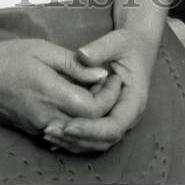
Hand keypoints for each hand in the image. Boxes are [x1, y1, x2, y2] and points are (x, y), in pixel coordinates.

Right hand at [0, 38, 121, 137]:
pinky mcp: (35, 131)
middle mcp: (48, 117)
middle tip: (109, 84)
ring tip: (98, 92)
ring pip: (79, 134)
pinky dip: (79, 123)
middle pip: (90, 125)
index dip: (109, 95)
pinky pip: (65, 135)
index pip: (93, 108)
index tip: (113, 76)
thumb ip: (73, 64)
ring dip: (94, 117)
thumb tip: (101, 74)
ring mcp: (41, 127)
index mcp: (51, 93)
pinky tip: (80, 104)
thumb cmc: (9, 56)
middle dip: (106, 106)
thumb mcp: (42, 50)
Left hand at [42, 30, 152, 153]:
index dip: (91, 129)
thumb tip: (82, 55)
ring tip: (47, 132)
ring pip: (96, 143)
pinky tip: (52, 135)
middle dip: (78, 138)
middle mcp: (127, 117)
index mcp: (133, 101)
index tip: (68, 125)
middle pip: (103, 140)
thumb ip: (101, 49)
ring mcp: (116, 120)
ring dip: (73, 142)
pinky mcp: (105, 120)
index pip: (114, 126)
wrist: (136, 49)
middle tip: (50, 131)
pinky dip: (73, 139)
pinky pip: (90, 137)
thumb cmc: (128, 45)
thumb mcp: (117, 42)